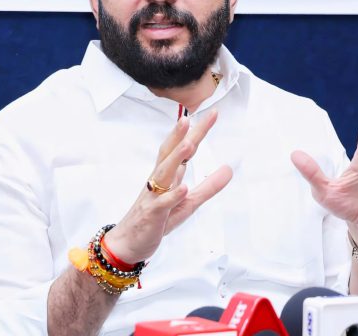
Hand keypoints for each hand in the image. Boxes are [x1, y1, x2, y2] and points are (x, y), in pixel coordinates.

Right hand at [103, 110, 231, 263]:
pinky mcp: (153, 215)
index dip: (196, 131)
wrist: (129, 243)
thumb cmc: (158, 218)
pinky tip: (183, 187)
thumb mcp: (189, 202)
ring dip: (176, 158)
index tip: (213, 113)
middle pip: (170, 153)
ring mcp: (154, 196)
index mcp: (168, 175)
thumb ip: (209, 186)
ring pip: (164, 173)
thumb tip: (229, 169)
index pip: (183, 148)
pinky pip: (162, 204)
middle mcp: (159, 180)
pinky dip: (173, 196)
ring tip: (189, 144)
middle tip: (190, 117)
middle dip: (181, 135)